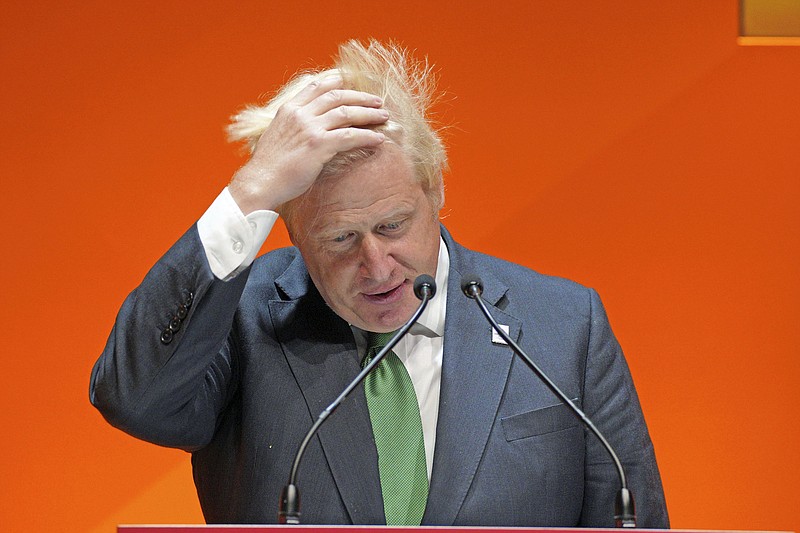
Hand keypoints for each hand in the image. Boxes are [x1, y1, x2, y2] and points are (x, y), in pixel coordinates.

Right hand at [229, 75, 387, 213]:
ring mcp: (309, 128)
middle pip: (337, 96)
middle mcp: (300, 114)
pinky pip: (350, 136)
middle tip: (376, 101)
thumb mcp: (277, 136)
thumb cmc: (269, 166)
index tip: (350, 82)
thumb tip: (307, 129)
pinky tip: (378, 139)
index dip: (336, 82)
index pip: (316, 86)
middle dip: (360, 97)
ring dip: (368, 113)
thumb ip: (293, 126)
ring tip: (383, 116)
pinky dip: (367, 136)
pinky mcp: (318, 145)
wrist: (260, 182)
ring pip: (346, 113)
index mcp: (289, 109)